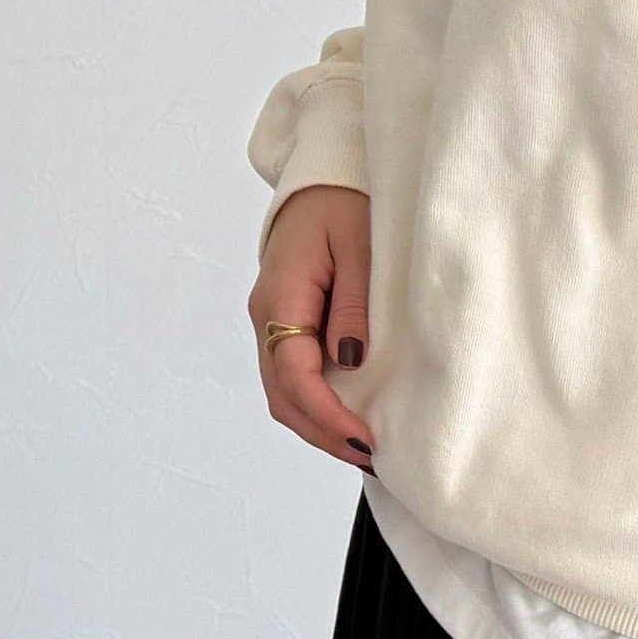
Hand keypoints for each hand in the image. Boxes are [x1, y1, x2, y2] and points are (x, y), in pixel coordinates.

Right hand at [247, 184, 376, 472]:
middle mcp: (267, 315)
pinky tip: (347, 418)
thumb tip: (350, 361)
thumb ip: (355, 303)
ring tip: (362, 449)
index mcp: (281, 295)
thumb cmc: (344, 204)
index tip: (365, 439)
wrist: (320, 180)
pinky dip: (316, 405)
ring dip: (318, 425)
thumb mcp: (360, 245)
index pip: (294, 373)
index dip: (327, 414)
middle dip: (323, 433)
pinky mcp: (286, 323)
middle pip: (282, 394)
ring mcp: (272, 321)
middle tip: (370, 457)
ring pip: (283, 392)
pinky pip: (293, 377)